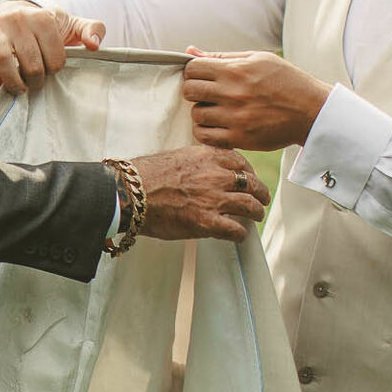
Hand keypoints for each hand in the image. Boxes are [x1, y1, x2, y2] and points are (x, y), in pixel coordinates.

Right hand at [0, 0, 105, 94]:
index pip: (54, 56)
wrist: (17, 12)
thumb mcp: (72, 25)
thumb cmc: (48, 27)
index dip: (55, 69)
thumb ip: (92, 30)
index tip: (52, 72)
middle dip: (34, 80)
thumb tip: (94, 45)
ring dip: (11, 79)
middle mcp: (20, 18)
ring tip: (18, 88)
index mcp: (44, 18)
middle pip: (29, 60)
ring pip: (3, 58)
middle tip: (35, 86)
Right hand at [130, 145, 270, 241]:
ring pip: (250, 206)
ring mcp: (214, 199)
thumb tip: (202, 170)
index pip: (239, 161)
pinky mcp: (207, 222)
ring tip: (257, 216)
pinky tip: (238, 235)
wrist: (130, 193)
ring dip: (256, 212)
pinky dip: (240, 233)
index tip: (248, 177)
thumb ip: (195, 162)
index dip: (248, 171)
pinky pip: (236, 230)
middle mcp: (215, 175)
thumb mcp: (175, 157)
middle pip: (251, 183)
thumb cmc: (145, 175)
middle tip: (262, 198)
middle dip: (260, 192)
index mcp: (206, 156)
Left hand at [181, 48, 331, 151]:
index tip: (204, 76)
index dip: (194, 72)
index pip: (192, 69)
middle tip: (209, 94)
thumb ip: (222, 56)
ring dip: (203, 112)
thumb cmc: (286, 81)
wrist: (313, 112)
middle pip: (189, 91)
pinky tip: (218, 125)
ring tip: (217, 110)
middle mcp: (232, 94)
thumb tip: (190, 51)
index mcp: (235, 71)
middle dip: (195, 91)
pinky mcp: (240, 138)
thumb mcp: (258, 59)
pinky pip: (205, 137)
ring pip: (196, 115)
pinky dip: (206, 131)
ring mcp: (235, 118)